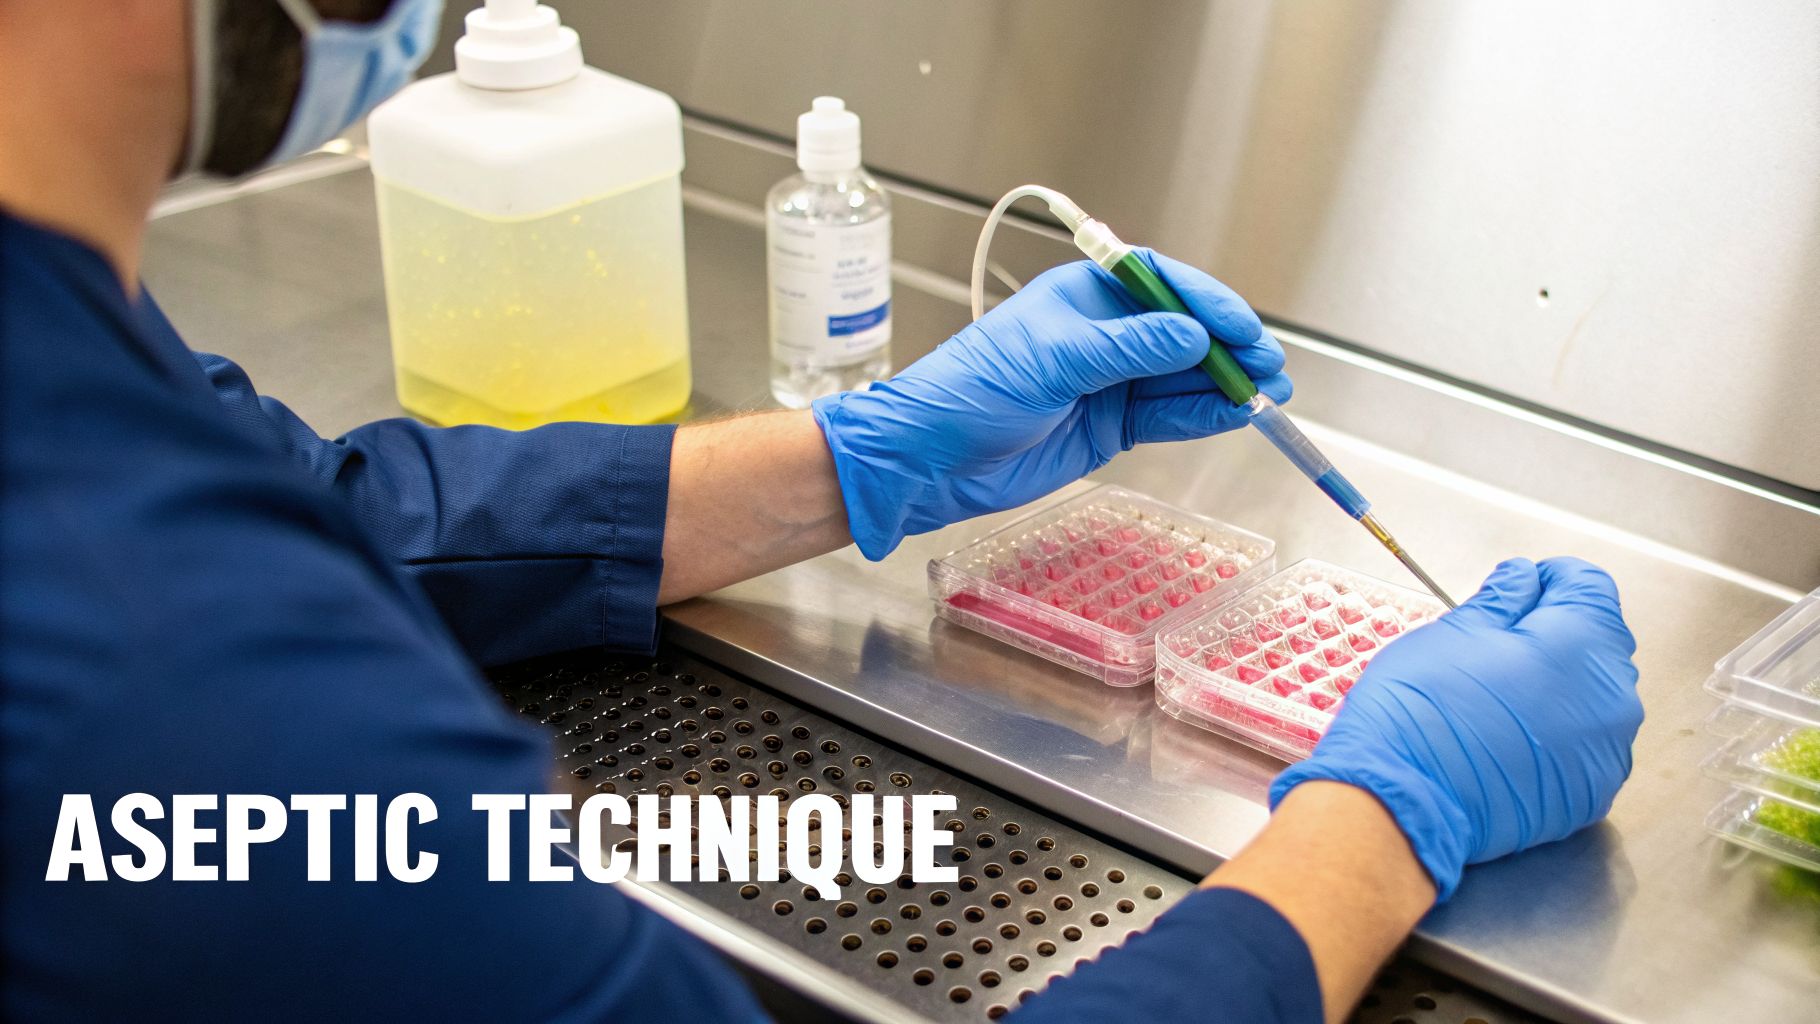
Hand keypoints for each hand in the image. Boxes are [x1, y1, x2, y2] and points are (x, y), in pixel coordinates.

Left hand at [811, 249, 1290, 558]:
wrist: (929, 459)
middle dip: (1228, 348)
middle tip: (1269, 368)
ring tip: (1269, 396)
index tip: (1244, 328)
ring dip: (1225, 386)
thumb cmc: (971, 390)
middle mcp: (1103, 334)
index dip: (1209, 305)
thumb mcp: (1052, 361)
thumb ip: (1127, 349)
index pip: (1163, 286)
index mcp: (1085, 296)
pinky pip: (1167, 416)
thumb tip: (1191, 336)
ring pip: (1182, 378)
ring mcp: (1109, 382)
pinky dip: (1201, 417)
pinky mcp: (1110, 427)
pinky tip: (1234, 416)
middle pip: (1183, 333)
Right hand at [1270, 557, 1643, 899]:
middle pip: (1597, 644)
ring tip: (1497, 698)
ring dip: (1558, 687)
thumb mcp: (1454, 631)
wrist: (1404, 799)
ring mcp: (1607, 753)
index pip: (1590, 587)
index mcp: (1582, 643)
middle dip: (1555, 634)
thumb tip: (1524, 579)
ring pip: (1593, 699)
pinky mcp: (1590, 795)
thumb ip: (1503, 600)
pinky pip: (1584, 747)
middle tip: (1495, 645)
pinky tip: (1505, 738)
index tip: (1517, 589)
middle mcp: (1613, 698)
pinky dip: (1555, 734)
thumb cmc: (1421, 706)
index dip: (1551, 579)